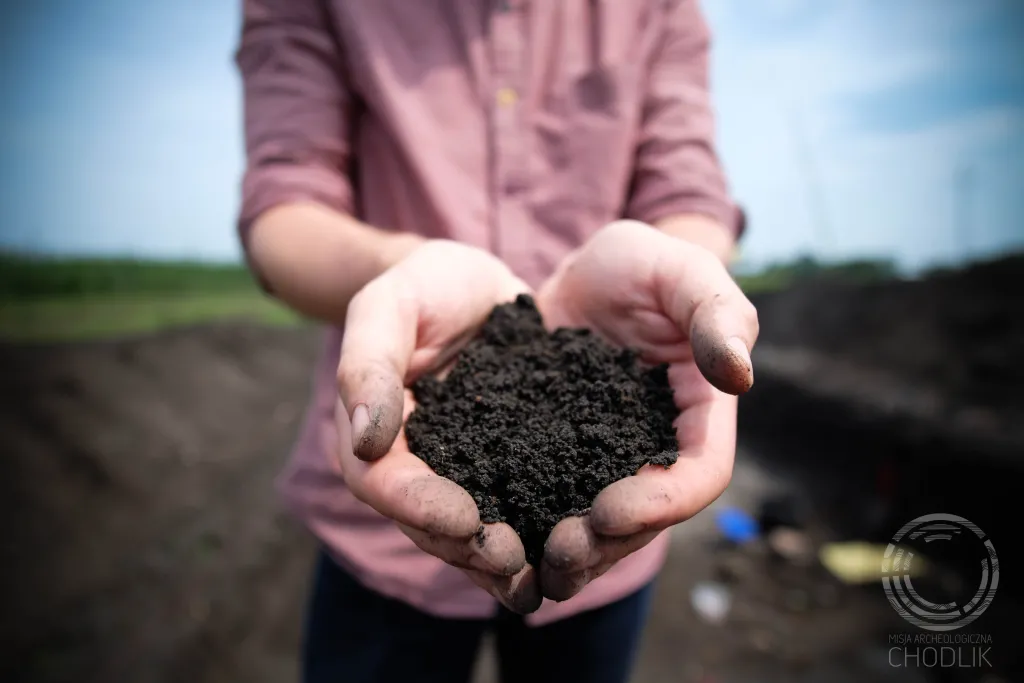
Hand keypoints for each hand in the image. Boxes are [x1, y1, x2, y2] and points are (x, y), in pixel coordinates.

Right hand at [334, 240, 542, 613]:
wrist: (472, 282)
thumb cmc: (423, 284)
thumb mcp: (389, 304)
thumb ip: (370, 363)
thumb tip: (367, 437)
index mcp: (372, 427)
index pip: (381, 480)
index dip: (418, 506)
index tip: (466, 520)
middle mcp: (412, 460)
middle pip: (423, 521)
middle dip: (465, 547)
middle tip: (511, 563)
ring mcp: (457, 467)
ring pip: (466, 529)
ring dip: (496, 560)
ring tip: (537, 579)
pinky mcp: (502, 462)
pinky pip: (511, 506)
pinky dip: (533, 534)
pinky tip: (564, 554)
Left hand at [535, 220, 757, 600]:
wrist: (581, 274)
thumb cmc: (642, 264)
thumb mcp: (680, 270)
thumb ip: (714, 311)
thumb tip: (739, 374)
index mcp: (701, 412)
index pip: (700, 473)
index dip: (663, 501)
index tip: (610, 511)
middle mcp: (660, 447)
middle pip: (649, 516)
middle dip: (609, 543)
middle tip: (560, 553)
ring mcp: (612, 458)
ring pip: (603, 525)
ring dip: (574, 553)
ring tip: (531, 565)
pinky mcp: (563, 457)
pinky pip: (555, 500)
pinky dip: (534, 526)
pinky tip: (499, 540)